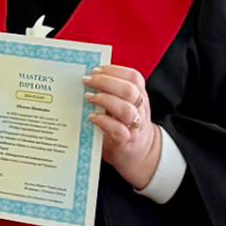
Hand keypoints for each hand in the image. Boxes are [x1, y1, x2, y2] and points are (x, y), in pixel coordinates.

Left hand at [85, 65, 162, 190]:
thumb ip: (111, 93)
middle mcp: (140, 110)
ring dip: (105, 100)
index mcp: (139, 97)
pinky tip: (91, 117)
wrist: (140, 155)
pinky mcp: (126, 142)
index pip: (134, 77)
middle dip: (106, 82)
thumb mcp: (122, 106)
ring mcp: (134, 127)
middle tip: (87, 81)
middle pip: (129, 90)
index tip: (96, 69)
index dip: (115, 70)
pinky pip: (118, 130)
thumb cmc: (124, 127)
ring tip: (88, 97)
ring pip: (126, 109)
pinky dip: (103, 122)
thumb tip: (86, 78)